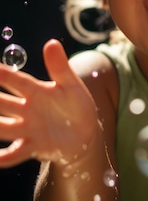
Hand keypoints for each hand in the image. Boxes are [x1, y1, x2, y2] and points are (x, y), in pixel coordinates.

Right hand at [0, 39, 100, 168]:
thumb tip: (51, 43)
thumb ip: (60, 67)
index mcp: (36, 92)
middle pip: (1, 104)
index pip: (17, 81)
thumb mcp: (71, 85)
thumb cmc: (75, 105)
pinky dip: (2, 158)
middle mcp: (26, 110)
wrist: (85, 133)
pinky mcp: (32, 147)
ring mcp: (27, 129)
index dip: (4, 75)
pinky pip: (13, 154)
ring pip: (2, 127)